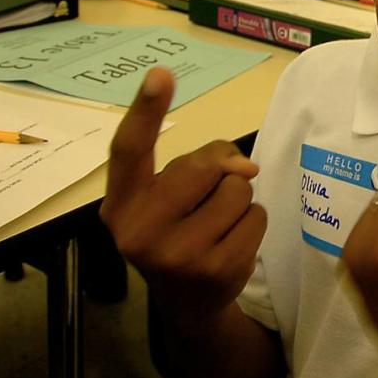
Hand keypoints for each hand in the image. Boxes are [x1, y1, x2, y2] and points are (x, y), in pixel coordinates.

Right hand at [100, 68, 265, 323]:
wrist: (187, 303)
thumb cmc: (176, 230)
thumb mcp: (170, 195)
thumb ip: (198, 164)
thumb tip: (245, 168)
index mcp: (121, 205)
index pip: (130, 151)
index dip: (146, 110)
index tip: (161, 73)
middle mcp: (139, 231)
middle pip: (203, 166)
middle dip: (218, 173)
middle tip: (206, 199)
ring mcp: (179, 255)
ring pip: (237, 189)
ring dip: (238, 199)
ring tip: (217, 224)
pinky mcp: (218, 269)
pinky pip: (256, 216)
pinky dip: (251, 222)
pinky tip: (231, 243)